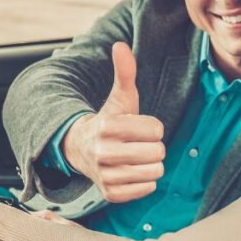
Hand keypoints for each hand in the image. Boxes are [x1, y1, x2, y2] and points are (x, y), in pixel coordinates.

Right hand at [62, 42, 165, 202]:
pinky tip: (130, 171)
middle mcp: (103, 153)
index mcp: (108, 126)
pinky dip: (144, 181)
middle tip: (138, 144)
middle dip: (153, 146)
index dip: (152, 127)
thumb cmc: (110, 122)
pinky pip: (147, 189)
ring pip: (155, 172)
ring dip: (150, 164)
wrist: (81, 150)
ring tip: (135, 157)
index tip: (138, 128)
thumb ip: (125, 72)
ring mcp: (106, 176)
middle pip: (158, 152)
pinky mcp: (110, 194)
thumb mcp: (119, 98)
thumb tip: (120, 45)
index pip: (156, 129)